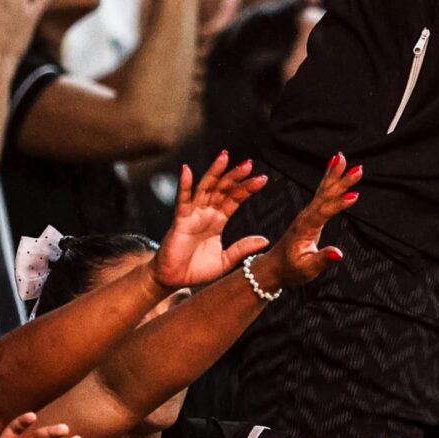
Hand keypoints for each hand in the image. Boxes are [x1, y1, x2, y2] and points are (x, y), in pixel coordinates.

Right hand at [153, 153, 268, 289]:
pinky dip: (184, 185)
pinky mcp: (180, 221)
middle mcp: (206, 213)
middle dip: (235, 176)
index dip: (247, 188)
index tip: (263, 178)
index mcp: (218, 220)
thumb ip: (242, 248)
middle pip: (223, 189)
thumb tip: (266, 240)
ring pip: (205, 188)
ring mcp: (193, 214)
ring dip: (214, 172)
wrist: (173, 280)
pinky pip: (182, 200)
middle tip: (249, 164)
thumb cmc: (196, 269)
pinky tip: (186, 170)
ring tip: (224, 157)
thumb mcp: (224, 260)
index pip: (234, 198)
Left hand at [252, 155, 360, 294]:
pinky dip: (329, 179)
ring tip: (341, 157)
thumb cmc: (290, 270)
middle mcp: (306, 217)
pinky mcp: (311, 213)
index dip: (338, 205)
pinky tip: (334, 167)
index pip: (324, 213)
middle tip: (356, 168)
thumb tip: (338, 253)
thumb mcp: (306, 269)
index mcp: (305, 229)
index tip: (354, 195)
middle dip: (340, 181)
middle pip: (325, 196)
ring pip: (323, 190)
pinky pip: (322, 193)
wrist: (274, 267)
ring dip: (333, 174)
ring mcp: (308, 213)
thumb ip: (321, 260)